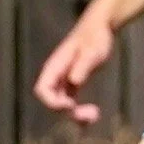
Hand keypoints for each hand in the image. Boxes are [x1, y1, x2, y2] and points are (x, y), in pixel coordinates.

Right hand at [33, 9, 115, 123]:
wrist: (100, 28)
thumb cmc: (95, 37)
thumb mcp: (92, 51)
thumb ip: (83, 65)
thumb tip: (74, 80)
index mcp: (55, 67)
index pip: (42, 90)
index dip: (53, 102)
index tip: (71, 105)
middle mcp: (56, 76)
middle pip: (52, 102)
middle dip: (68, 112)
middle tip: (92, 113)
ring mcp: (63, 80)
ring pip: (62, 105)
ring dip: (75, 115)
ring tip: (95, 115)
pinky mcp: (73, 84)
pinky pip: (71, 103)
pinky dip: (80, 111)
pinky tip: (95, 114)